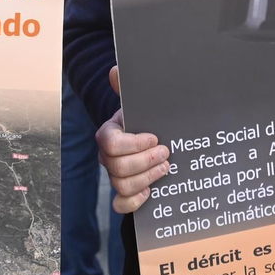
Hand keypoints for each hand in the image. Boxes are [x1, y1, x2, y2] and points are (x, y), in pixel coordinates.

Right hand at [99, 67, 168, 212]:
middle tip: (167, 154)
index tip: (155, 138)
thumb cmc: (144, 121)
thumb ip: (127, 88)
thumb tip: (116, 69)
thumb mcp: (139, 105)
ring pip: (121, 185)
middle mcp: (107, 157)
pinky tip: (150, 194)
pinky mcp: (124, 193)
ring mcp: (114, 175)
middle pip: (117, 167)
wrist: (151, 140)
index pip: (110, 143)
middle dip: (145, 161)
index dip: (133, 144)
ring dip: (146, 178)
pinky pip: (121, 204)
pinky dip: (134, 201)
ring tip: (166, 169)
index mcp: (108, 134)